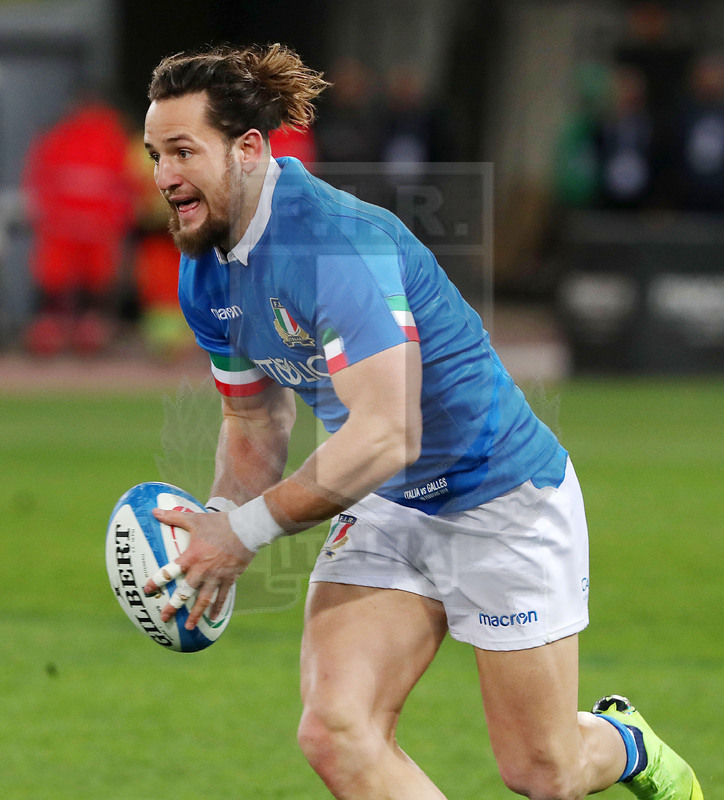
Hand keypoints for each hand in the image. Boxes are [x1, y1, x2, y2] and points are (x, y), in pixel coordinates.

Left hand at [143, 508, 254, 630]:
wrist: (247, 528)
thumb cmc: (219, 523)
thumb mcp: (194, 519)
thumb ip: (173, 517)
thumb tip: (153, 511)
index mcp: (192, 556)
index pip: (170, 571)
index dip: (157, 581)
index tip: (146, 590)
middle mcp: (203, 569)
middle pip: (185, 592)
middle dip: (173, 606)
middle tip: (164, 618)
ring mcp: (217, 576)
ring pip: (204, 599)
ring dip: (195, 614)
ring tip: (188, 626)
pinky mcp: (230, 578)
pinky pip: (222, 596)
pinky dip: (217, 607)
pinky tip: (213, 618)